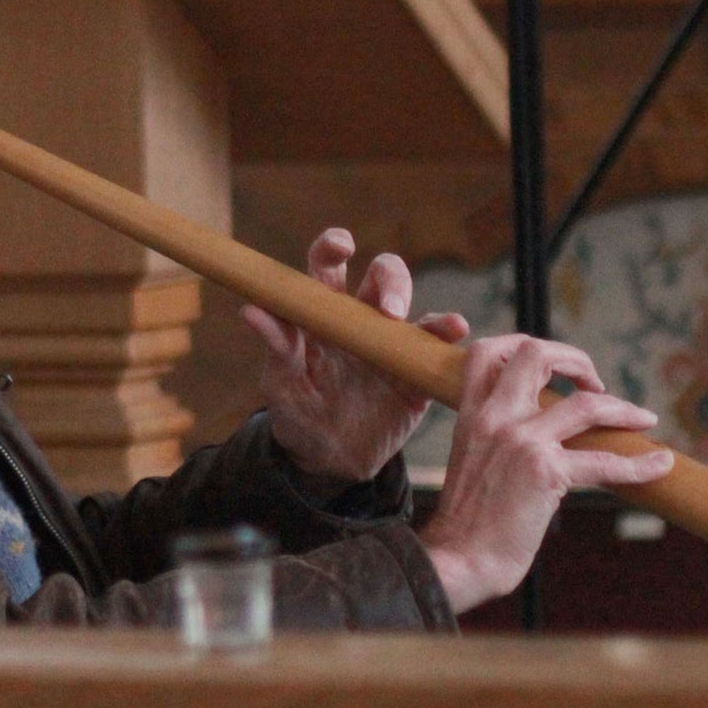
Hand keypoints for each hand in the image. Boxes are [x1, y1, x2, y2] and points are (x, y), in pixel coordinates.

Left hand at [244, 228, 468, 486]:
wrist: (327, 461)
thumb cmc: (297, 412)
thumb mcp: (280, 383)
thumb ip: (275, 346)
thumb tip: (250, 311)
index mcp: (322, 313)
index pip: (328, 265)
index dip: (334, 246)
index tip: (342, 246)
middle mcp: (360, 318)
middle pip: (382, 277)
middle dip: (391, 280)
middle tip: (389, 310)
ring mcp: (391, 343)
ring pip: (416, 311)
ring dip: (428, 312)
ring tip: (440, 325)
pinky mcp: (414, 372)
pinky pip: (436, 349)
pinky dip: (449, 336)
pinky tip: (457, 332)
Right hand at [418, 335, 673, 613]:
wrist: (459, 559)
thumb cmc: (467, 523)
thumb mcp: (472, 461)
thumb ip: (496, 438)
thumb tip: (538, 436)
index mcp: (471, 414)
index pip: (487, 352)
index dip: (524, 345)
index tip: (553, 367)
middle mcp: (495, 418)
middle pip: (536, 354)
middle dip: (575, 359)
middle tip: (596, 383)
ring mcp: (522, 440)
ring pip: (586, 404)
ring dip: (622, 408)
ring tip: (644, 418)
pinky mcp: (547, 472)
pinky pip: (605, 462)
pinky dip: (640, 464)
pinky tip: (660, 465)